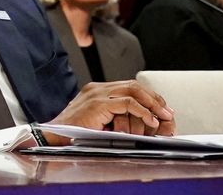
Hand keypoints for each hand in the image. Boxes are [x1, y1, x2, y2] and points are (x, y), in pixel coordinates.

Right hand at [49, 80, 175, 137]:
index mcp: (96, 91)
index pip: (128, 86)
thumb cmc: (73, 134)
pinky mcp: (98, 104)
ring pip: (132, 90)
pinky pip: (127, 103)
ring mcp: (97, 94)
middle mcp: (97, 89)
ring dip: (152, 103)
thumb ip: (112, 117)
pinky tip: (150, 121)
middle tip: (167, 111)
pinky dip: (142, 111)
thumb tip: (135, 123)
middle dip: (153, 98)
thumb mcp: (97, 122)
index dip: (147, 96)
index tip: (160, 108)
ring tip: (163, 115)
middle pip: (133, 85)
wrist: (54, 137)